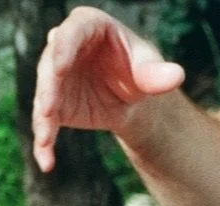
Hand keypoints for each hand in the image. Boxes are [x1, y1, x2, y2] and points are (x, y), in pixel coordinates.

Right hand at [32, 6, 184, 171]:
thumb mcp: (148, 68)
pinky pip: (46, 125)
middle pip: (49, 67)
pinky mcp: (53, 107)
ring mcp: (54, 80)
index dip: (63, 48)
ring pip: (43, 99)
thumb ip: (157, 72)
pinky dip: (44, 145)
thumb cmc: (137, 69)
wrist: (129, 95)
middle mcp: (64, 50)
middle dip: (48, 90)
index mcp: (88, 27)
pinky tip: (47, 163)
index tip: (59, 67)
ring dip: (43, 121)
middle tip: (48, 109)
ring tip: (45, 141)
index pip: (72, 31)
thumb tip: (176, 77)